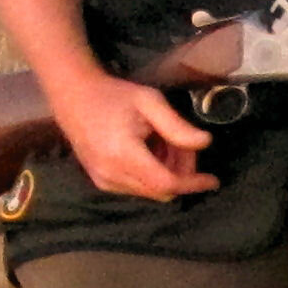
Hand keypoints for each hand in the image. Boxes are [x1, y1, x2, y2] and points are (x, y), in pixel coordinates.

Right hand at [53, 70, 219, 200]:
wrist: (74, 97)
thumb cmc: (114, 96)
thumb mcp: (150, 101)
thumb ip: (177, 126)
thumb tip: (205, 143)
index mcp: (124, 154)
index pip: (166, 183)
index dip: (193, 183)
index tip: (213, 180)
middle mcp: (112, 175)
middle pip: (162, 190)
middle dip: (181, 173)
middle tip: (183, 144)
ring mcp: (105, 182)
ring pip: (151, 192)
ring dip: (166, 174)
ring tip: (164, 143)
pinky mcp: (102, 182)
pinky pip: (137, 189)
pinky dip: (151, 175)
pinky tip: (149, 150)